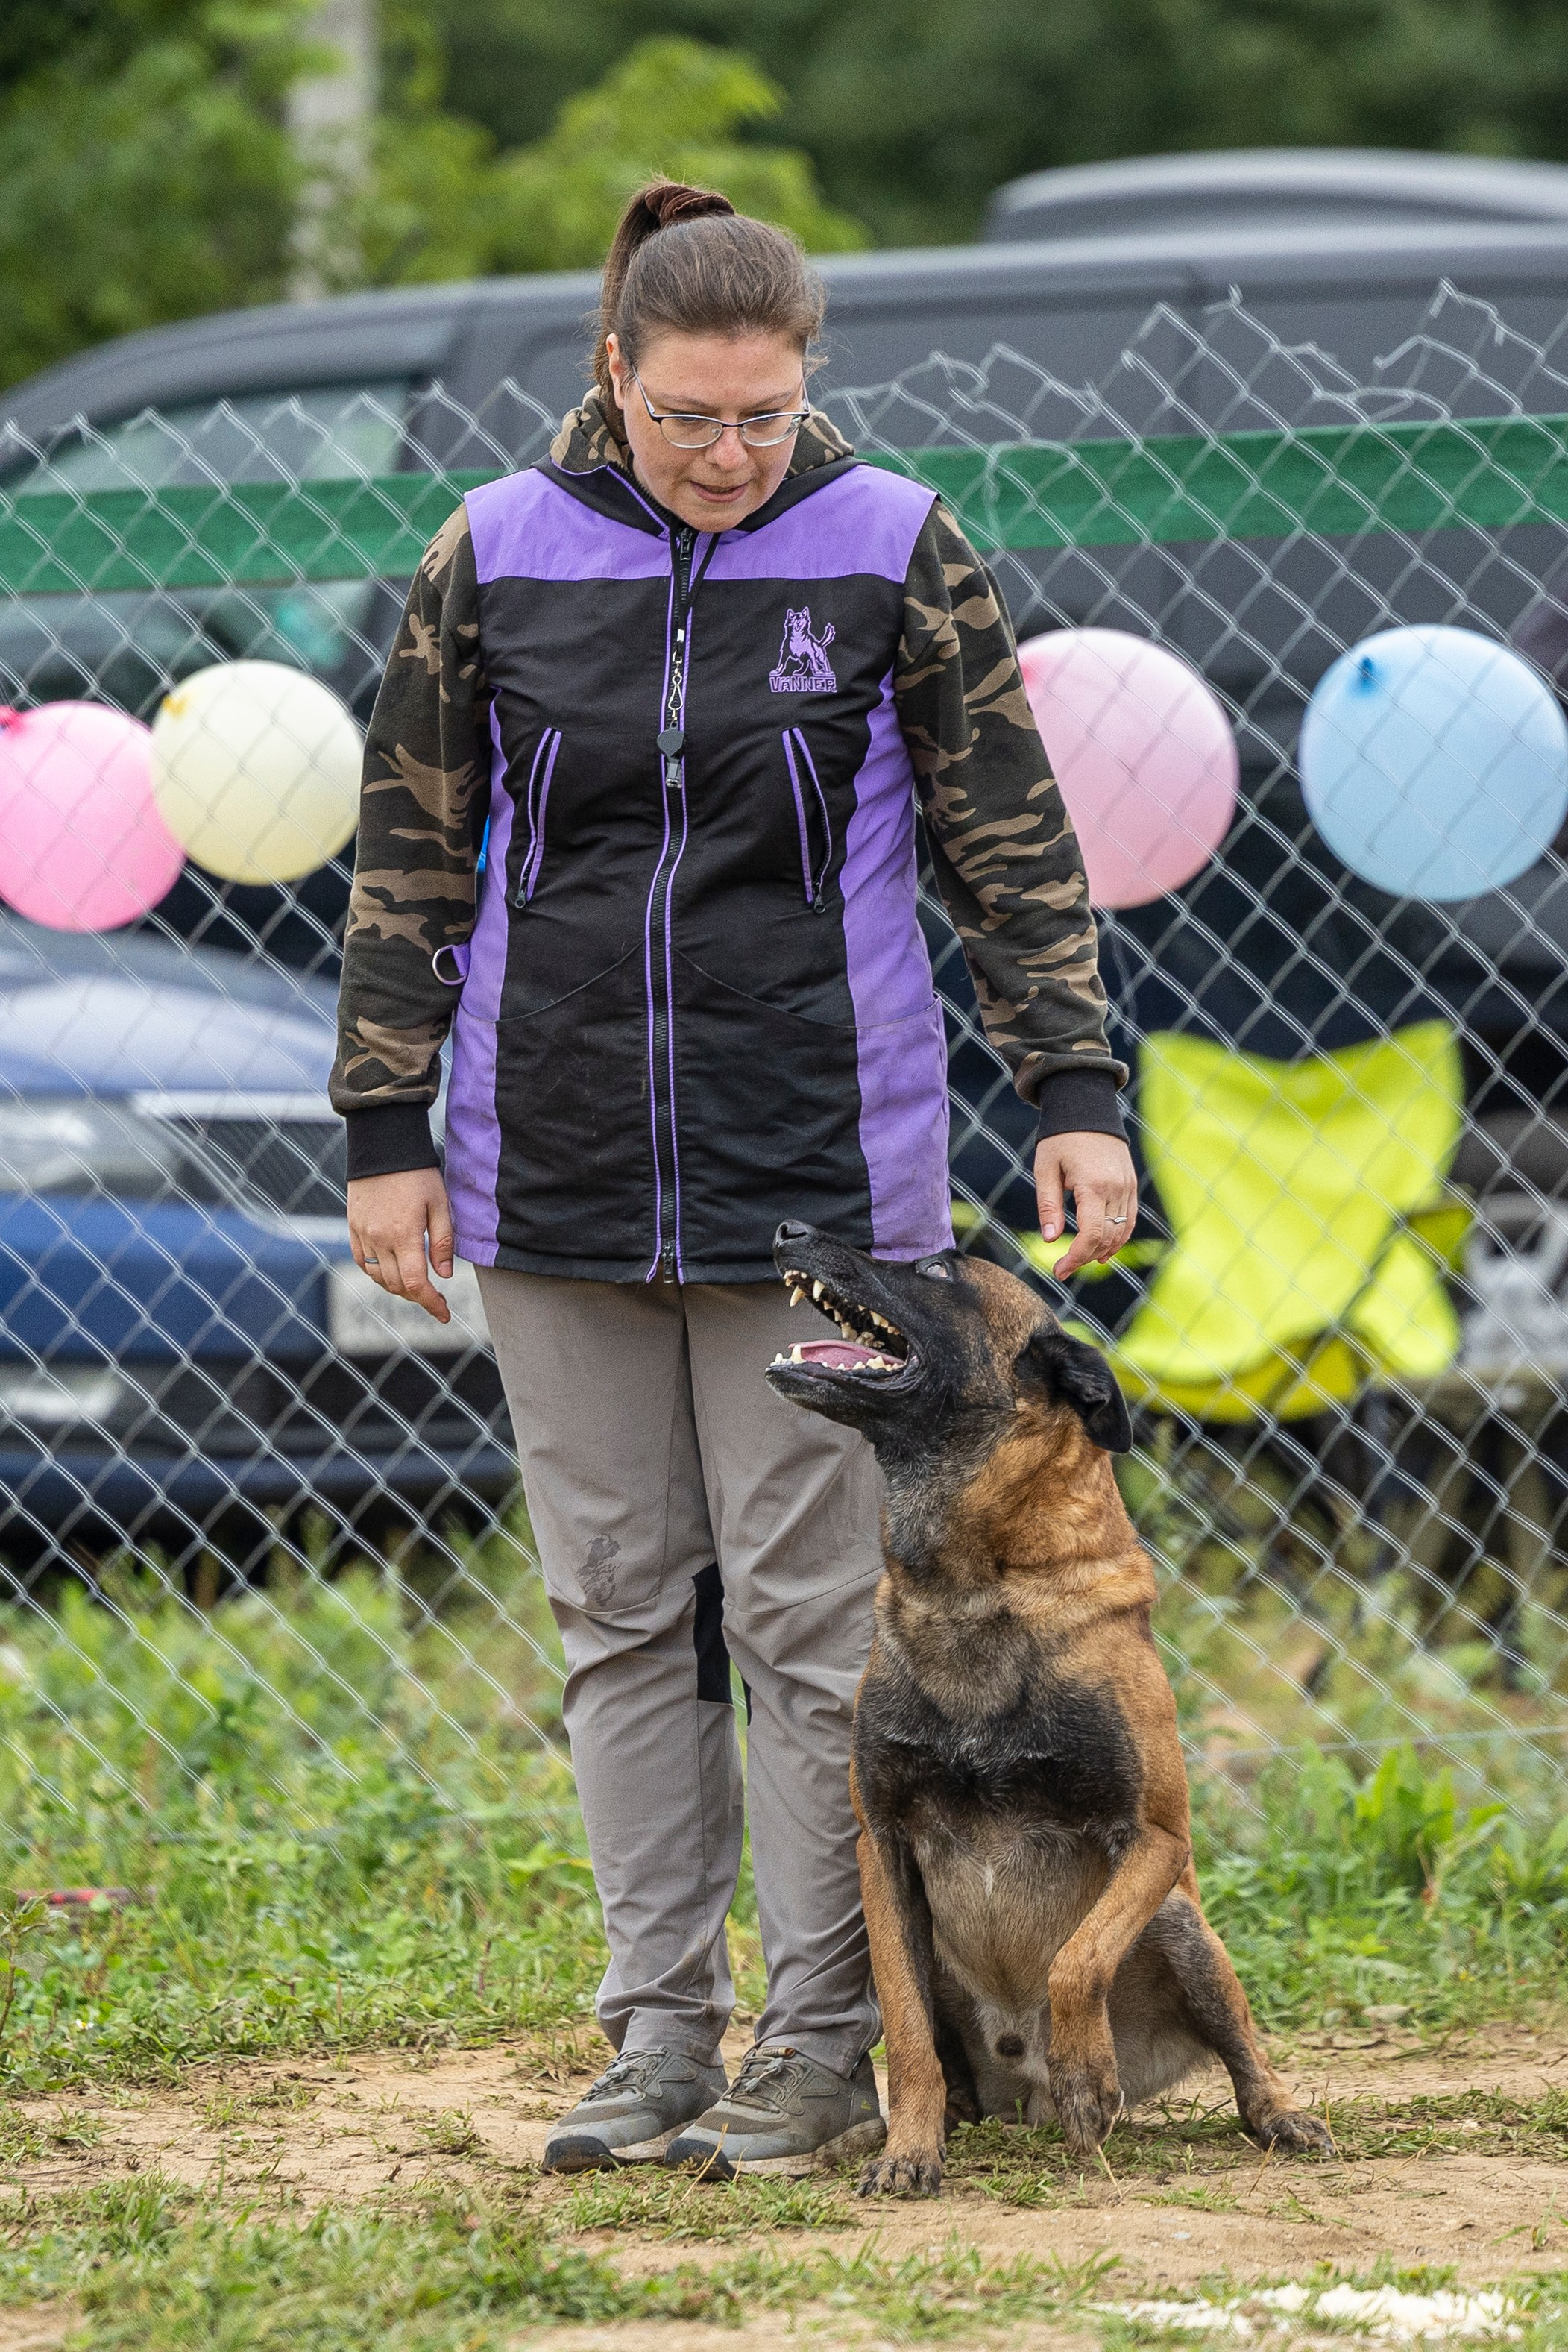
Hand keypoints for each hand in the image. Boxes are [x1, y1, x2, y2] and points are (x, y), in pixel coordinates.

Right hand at [346, 1168, 455, 1322]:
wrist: (383, 1146)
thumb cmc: (417, 1174)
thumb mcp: (440, 1204)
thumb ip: (442, 1242)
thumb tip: (444, 1275)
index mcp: (404, 1235)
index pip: (416, 1283)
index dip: (431, 1303)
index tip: (444, 1313)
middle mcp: (379, 1239)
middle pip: (397, 1285)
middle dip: (418, 1297)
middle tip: (436, 1297)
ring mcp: (363, 1234)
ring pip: (378, 1277)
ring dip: (398, 1287)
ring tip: (417, 1283)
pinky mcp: (353, 1227)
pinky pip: (363, 1262)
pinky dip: (378, 1273)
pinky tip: (392, 1270)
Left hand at [1034, 1131, 1137, 1279]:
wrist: (1087, 1109)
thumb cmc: (1060, 1139)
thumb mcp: (1045, 1169)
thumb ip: (1048, 1205)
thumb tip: (1050, 1240)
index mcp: (1093, 1185)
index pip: (1092, 1234)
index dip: (1076, 1257)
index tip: (1059, 1271)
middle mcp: (1116, 1188)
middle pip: (1107, 1238)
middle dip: (1085, 1258)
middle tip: (1063, 1269)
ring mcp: (1127, 1186)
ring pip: (1122, 1231)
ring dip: (1103, 1251)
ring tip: (1081, 1261)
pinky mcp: (1131, 1184)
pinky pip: (1130, 1218)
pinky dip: (1118, 1237)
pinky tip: (1103, 1249)